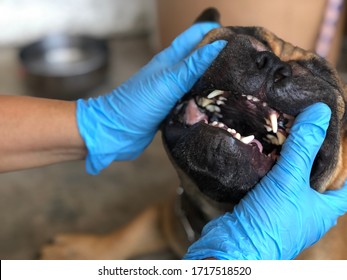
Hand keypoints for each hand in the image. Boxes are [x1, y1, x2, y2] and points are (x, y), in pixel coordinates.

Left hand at [76, 23, 226, 173]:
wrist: (116, 132)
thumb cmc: (138, 103)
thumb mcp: (168, 81)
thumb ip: (192, 66)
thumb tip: (218, 45)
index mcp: (169, 60)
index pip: (194, 36)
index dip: (213, 32)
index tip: (236, 37)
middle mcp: (172, 73)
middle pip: (198, 58)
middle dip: (218, 56)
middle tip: (242, 63)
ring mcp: (171, 92)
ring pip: (196, 81)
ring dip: (212, 80)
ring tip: (236, 84)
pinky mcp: (171, 109)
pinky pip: (191, 101)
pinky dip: (204, 101)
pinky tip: (217, 106)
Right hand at [184, 103, 346, 259]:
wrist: (235, 245)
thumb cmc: (271, 221)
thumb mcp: (291, 180)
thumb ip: (303, 147)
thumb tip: (320, 113)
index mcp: (323, 210)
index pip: (344, 187)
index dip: (344, 167)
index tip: (336, 145)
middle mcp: (306, 212)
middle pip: (314, 181)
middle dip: (310, 158)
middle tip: (304, 133)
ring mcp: (282, 211)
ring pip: (289, 182)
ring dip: (285, 163)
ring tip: (281, 139)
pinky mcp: (261, 208)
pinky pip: (269, 186)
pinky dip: (267, 172)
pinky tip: (259, 157)